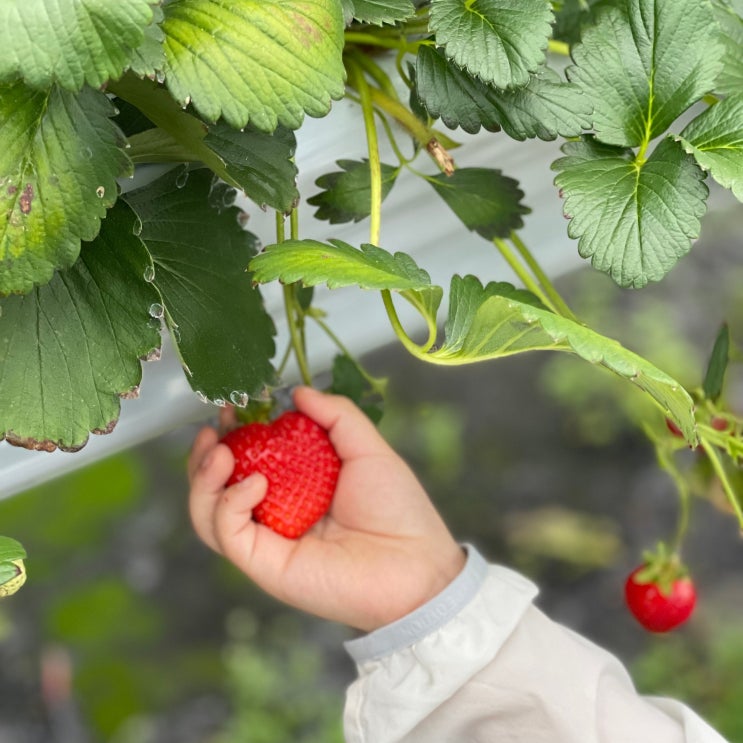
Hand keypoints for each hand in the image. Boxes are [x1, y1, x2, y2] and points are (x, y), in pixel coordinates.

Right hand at [187, 387, 465, 631]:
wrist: (417, 565)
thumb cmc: (398, 509)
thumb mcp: (367, 449)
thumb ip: (335, 416)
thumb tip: (298, 391)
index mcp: (296, 488)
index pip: (248, 460)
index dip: (233, 434)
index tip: (231, 408)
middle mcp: (275, 514)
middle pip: (217, 488)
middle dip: (204, 456)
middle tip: (212, 430)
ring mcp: (267, 540)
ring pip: (208, 513)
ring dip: (203, 479)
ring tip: (220, 451)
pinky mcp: (264, 564)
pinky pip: (227, 532)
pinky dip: (229, 502)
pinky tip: (254, 482)